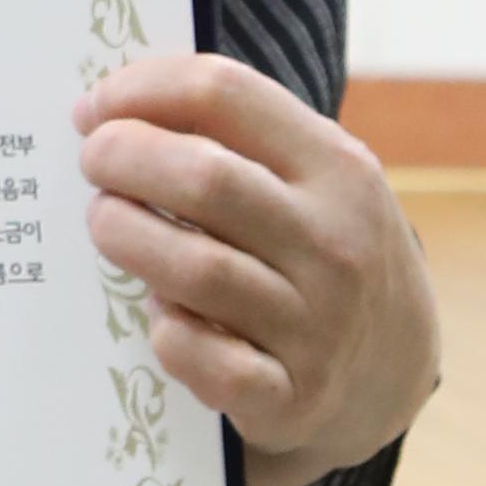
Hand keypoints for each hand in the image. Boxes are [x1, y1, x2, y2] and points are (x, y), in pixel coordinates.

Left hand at [73, 53, 441, 485]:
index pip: (224, 94)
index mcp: (338, 168)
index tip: (95, 108)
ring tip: (106, 223)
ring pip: (195, 269)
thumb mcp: (315, 178)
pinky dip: (167, 333)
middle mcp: (334, 243)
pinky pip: (203, 358)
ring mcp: (316, 324)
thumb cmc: (320, 248)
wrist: (392, 367)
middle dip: (122, 159)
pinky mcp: (289, 396)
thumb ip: (236, 136)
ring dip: (126, 237)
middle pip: (203, 179)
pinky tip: (160, 315)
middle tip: (93, 163)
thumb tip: (108, 107)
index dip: (141, 90)